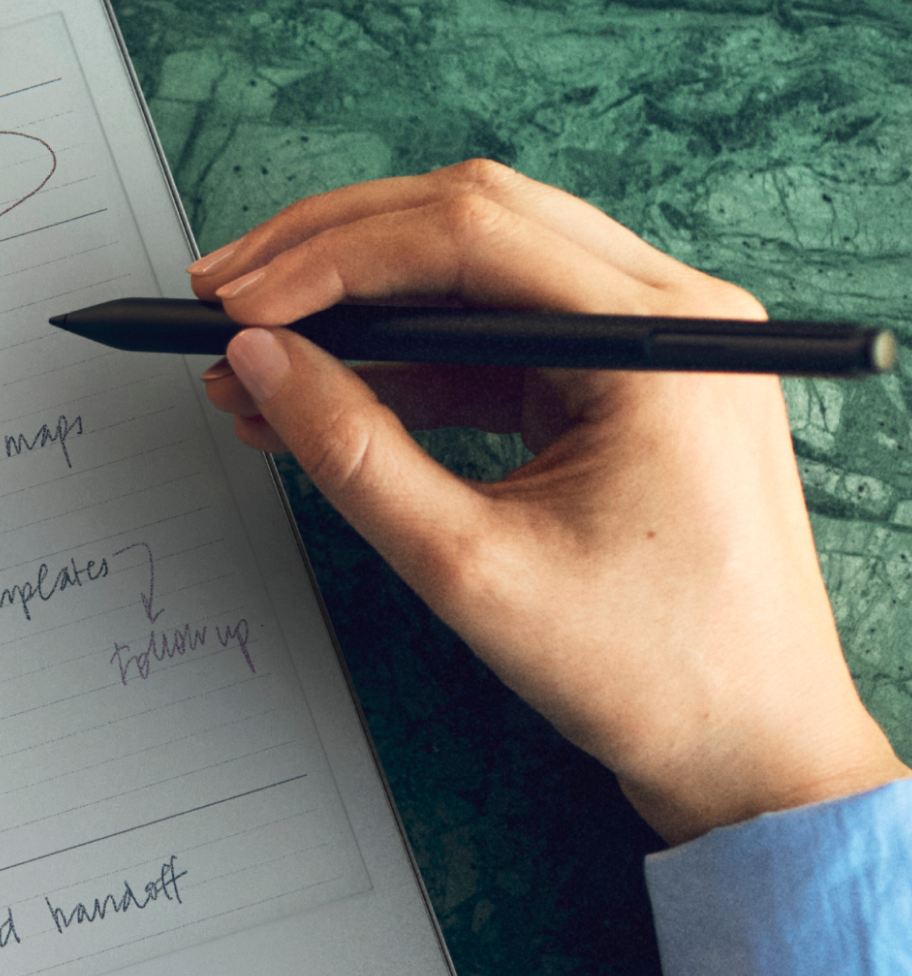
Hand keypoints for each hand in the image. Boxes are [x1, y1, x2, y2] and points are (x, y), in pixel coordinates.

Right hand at [193, 160, 907, 842]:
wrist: (748, 753)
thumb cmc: (653, 673)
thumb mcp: (470, 566)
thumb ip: (352, 451)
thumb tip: (259, 362)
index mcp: (660, 338)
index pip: (467, 234)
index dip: (332, 257)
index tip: (238, 301)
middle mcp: (668, 312)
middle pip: (470, 222)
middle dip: (333, 255)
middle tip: (226, 295)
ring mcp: (647, 344)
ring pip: (474, 273)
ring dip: (360, 310)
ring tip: (256, 357)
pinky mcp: (619, 385)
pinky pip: (493, 340)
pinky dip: (404, 363)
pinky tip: (321, 395)